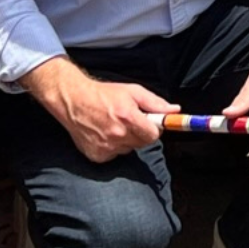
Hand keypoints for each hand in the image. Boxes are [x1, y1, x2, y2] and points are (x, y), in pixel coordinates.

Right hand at [50, 75, 176, 164]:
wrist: (73, 101)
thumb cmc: (104, 94)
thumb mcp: (132, 92)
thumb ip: (155, 103)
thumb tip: (174, 110)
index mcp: (128, 117)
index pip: (154, 135)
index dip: (154, 129)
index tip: (150, 124)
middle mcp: (118, 134)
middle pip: (142, 143)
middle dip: (140, 133)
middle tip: (129, 121)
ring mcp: (106, 147)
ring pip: (128, 149)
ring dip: (126, 140)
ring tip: (114, 125)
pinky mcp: (97, 156)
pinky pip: (114, 155)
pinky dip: (112, 146)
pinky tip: (104, 133)